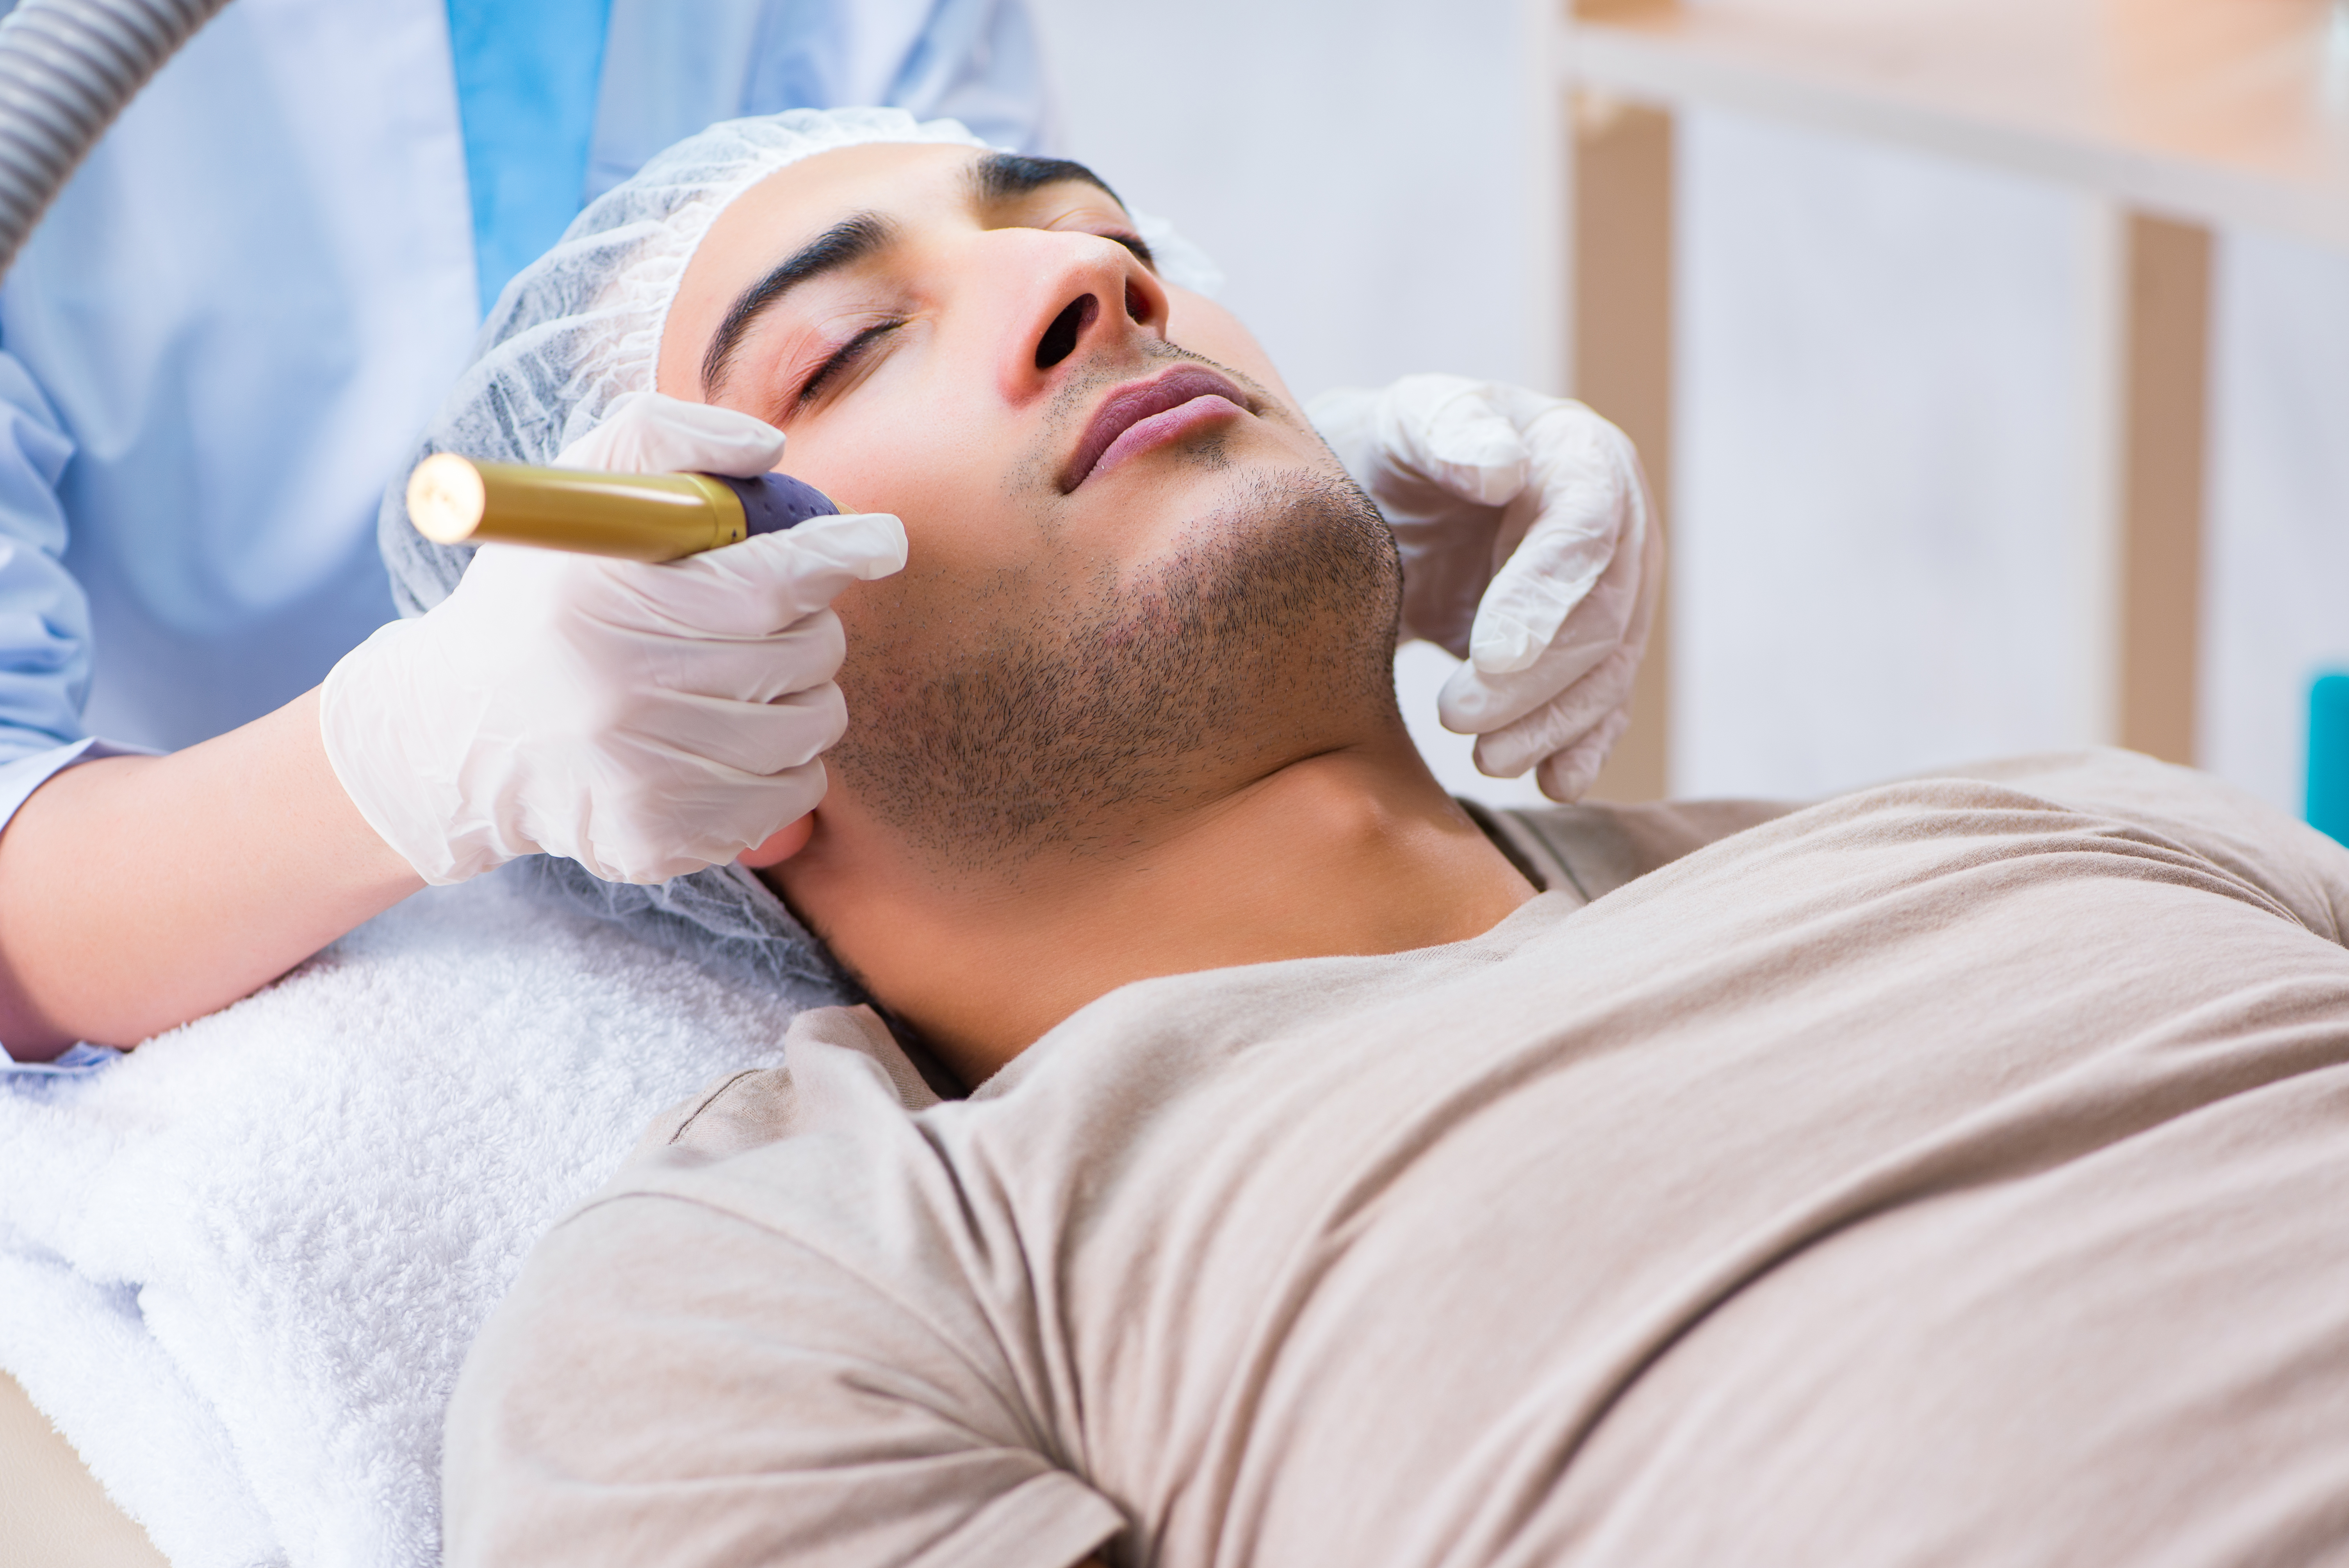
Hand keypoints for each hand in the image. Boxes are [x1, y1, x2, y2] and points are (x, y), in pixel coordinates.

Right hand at [322, 393, 905, 883]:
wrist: (460, 733)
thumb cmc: (541, 600)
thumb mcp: (580, 493)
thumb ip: (667, 437)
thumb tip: (766, 448)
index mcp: (608, 598)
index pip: (769, 579)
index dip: (841, 553)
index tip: (882, 540)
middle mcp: (625, 692)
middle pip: (807, 652)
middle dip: (810, 626)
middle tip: (765, 620)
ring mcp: (644, 776)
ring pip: (813, 725)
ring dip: (800, 695)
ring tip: (740, 680)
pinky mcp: (659, 840)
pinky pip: (792, 795)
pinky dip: (781, 764)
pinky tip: (723, 741)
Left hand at [1310, 376, 1658, 800]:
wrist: (1388, 495)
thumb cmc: (1397, 450)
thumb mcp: (1406, 419)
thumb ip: (1448, 430)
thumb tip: (1501, 470)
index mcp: (1581, 457)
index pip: (1585, 534)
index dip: (1546, 599)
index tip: (1492, 656)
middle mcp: (1616, 528)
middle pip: (1603, 616)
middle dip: (1535, 680)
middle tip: (1456, 717)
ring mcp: (1610, 593)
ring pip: (1607, 672)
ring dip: (1553, 724)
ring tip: (1488, 760)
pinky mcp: (1585, 649)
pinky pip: (1602, 704)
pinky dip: (1579, 745)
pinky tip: (1554, 781)